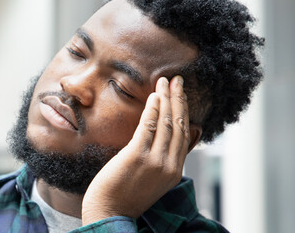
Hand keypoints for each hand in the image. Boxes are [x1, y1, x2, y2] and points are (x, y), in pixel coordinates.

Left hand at [81, 75, 195, 223]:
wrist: (109, 213)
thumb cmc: (124, 197)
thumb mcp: (150, 181)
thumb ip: (159, 162)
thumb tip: (161, 144)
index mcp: (174, 171)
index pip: (184, 135)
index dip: (183, 112)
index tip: (181, 95)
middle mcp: (169, 166)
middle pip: (179, 125)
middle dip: (178, 100)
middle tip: (177, 80)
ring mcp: (155, 161)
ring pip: (167, 124)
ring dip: (167, 99)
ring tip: (165, 81)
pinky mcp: (137, 156)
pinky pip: (149, 128)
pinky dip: (153, 110)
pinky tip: (153, 97)